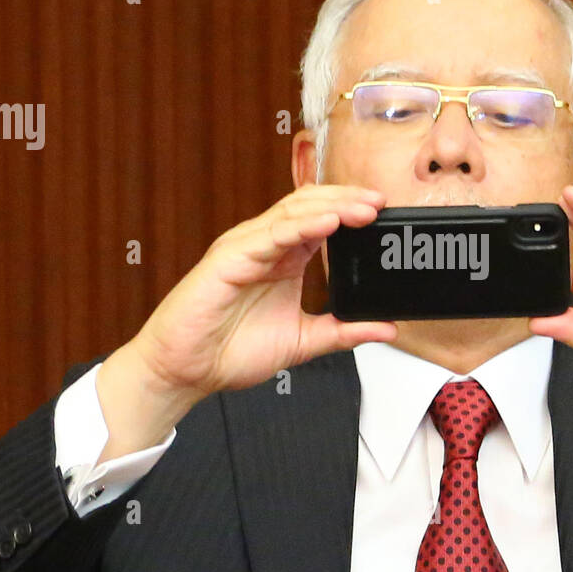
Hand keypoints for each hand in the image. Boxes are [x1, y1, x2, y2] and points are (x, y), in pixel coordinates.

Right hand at [128, 184, 397, 401]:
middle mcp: (265, 246)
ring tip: (364, 208)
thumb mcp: (303, 341)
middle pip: (310, 205)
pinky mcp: (228, 259)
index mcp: (284, 259)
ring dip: (332, 206)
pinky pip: (269, 235)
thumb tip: (386, 328)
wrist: (186, 372)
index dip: (353, 211)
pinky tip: (328, 223)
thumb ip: (343, 332)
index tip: (386, 213)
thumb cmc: (229, 351)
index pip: (323, 219)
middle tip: (381, 202)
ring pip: (293, 212)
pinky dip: (301, 226)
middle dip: (348, 200)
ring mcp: (246, 248)